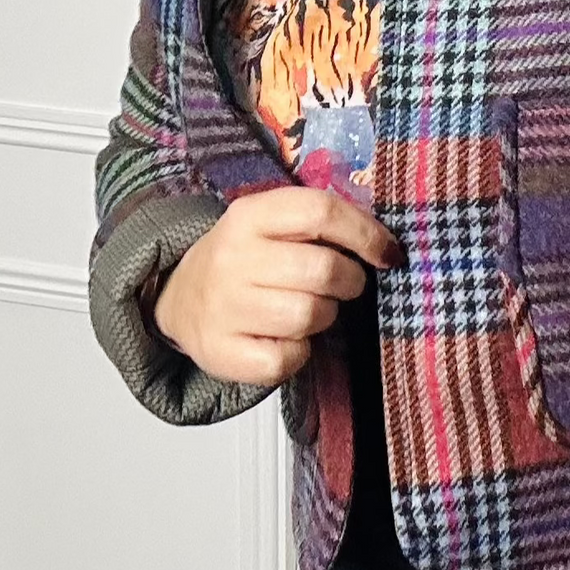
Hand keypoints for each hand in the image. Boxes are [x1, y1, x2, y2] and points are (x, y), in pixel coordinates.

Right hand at [152, 187, 403, 385]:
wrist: (181, 298)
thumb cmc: (251, 260)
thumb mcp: (275, 226)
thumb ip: (323, 225)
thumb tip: (386, 247)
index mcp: (250, 215)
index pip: (321, 211)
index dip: (366, 233)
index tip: (388, 253)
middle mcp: (231, 256)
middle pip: (324, 270)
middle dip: (349, 282)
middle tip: (342, 285)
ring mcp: (222, 306)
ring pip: (310, 315)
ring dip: (323, 316)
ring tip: (305, 308)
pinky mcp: (221, 352)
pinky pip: (289, 358)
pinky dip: (298, 353)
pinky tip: (282, 339)